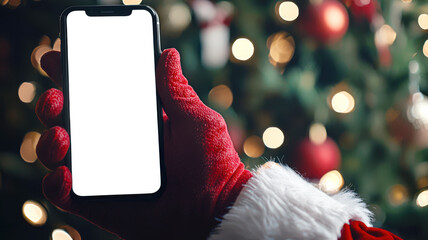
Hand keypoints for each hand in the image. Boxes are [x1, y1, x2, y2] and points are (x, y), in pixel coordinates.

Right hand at [36, 49, 251, 238]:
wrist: (213, 213)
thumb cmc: (212, 166)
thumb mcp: (197, 121)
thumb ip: (177, 91)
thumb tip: (168, 55)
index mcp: (136, 122)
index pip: (98, 95)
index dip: (75, 76)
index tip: (58, 59)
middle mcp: (115, 144)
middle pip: (71, 120)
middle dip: (53, 104)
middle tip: (55, 96)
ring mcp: (103, 173)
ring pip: (60, 153)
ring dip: (48, 140)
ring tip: (61, 135)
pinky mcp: (97, 202)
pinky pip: (63, 193)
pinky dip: (54, 183)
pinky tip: (64, 174)